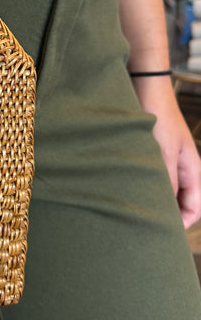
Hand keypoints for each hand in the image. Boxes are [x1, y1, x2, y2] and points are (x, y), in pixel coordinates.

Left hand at [132, 75, 200, 227]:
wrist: (144, 87)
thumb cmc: (157, 118)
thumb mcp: (162, 153)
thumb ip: (167, 181)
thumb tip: (165, 210)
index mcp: (193, 170)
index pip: (195, 207)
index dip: (182, 222)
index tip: (163, 232)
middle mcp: (182, 168)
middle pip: (180, 202)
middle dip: (166, 214)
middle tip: (143, 226)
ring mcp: (167, 161)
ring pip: (164, 190)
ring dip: (152, 199)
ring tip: (132, 208)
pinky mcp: (151, 155)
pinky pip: (151, 178)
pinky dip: (143, 186)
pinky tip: (126, 189)